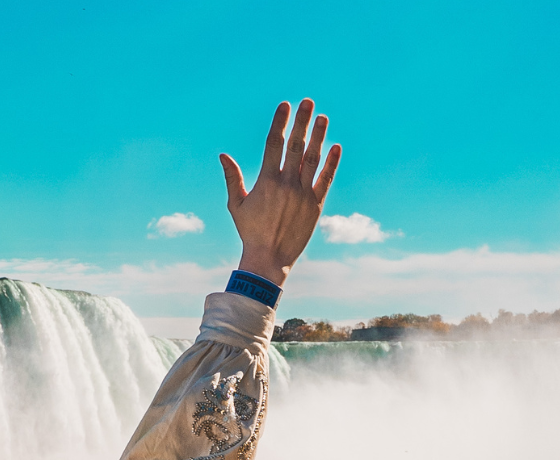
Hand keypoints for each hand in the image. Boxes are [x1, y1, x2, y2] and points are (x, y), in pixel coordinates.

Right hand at [218, 98, 340, 287]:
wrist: (270, 258)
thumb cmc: (250, 231)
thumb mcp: (236, 204)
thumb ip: (232, 178)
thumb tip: (223, 155)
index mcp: (266, 181)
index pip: (274, 143)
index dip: (280, 122)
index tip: (285, 105)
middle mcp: (286, 184)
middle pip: (296, 145)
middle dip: (302, 121)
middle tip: (308, 102)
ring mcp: (303, 194)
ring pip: (313, 159)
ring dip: (319, 137)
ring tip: (323, 118)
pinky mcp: (316, 205)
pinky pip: (326, 179)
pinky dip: (332, 163)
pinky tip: (336, 147)